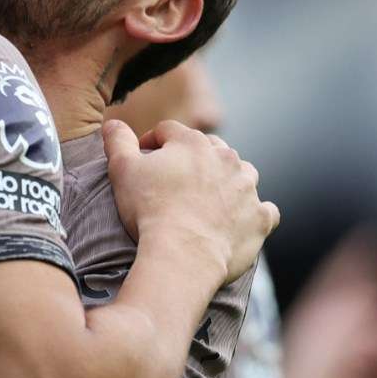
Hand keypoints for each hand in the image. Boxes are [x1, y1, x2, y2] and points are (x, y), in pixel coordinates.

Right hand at [104, 119, 278, 282]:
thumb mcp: (122, 170)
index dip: (154, 141)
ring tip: (211, 199)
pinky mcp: (260, 218)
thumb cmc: (150, 211)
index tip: (144, 156)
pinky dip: (254, 213)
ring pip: (242, 174)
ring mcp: (247, 188)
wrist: (182, 254)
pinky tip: (241, 220)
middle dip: (194, 159)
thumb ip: (118, 141)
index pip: (170, 131)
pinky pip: (264, 210)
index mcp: (193, 142)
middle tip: (177, 181)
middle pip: (210, 149)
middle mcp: (226, 158)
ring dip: (229, 181)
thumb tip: (112, 123)